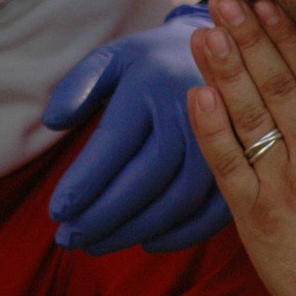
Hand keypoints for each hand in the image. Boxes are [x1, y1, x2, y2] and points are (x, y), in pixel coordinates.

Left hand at [44, 4, 229, 253]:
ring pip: (179, 199)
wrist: (222, 51)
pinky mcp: (242, 162)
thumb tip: (53, 121)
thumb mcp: (111, 58)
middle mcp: (191, 111)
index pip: (115, 142)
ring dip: (135, 230)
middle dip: (104, 215)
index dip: (85, 182)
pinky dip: (180, 235)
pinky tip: (147, 243)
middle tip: (69, 238)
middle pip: (147, 177)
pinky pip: (214, 210)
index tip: (57, 211)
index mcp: (153, 84)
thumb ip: (78, 84)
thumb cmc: (151, 61)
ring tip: (97, 244)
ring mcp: (223, 138)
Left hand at [189, 0, 295, 295]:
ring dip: (224, 71)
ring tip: (205, 33)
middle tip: (224, 1)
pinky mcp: (255, 219)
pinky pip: (227, 167)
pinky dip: (210, 130)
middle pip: (276, 85)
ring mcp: (282, 188)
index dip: (286, 37)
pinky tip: (197, 95)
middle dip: (248, 39)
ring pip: (248, 117)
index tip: (266, 4)